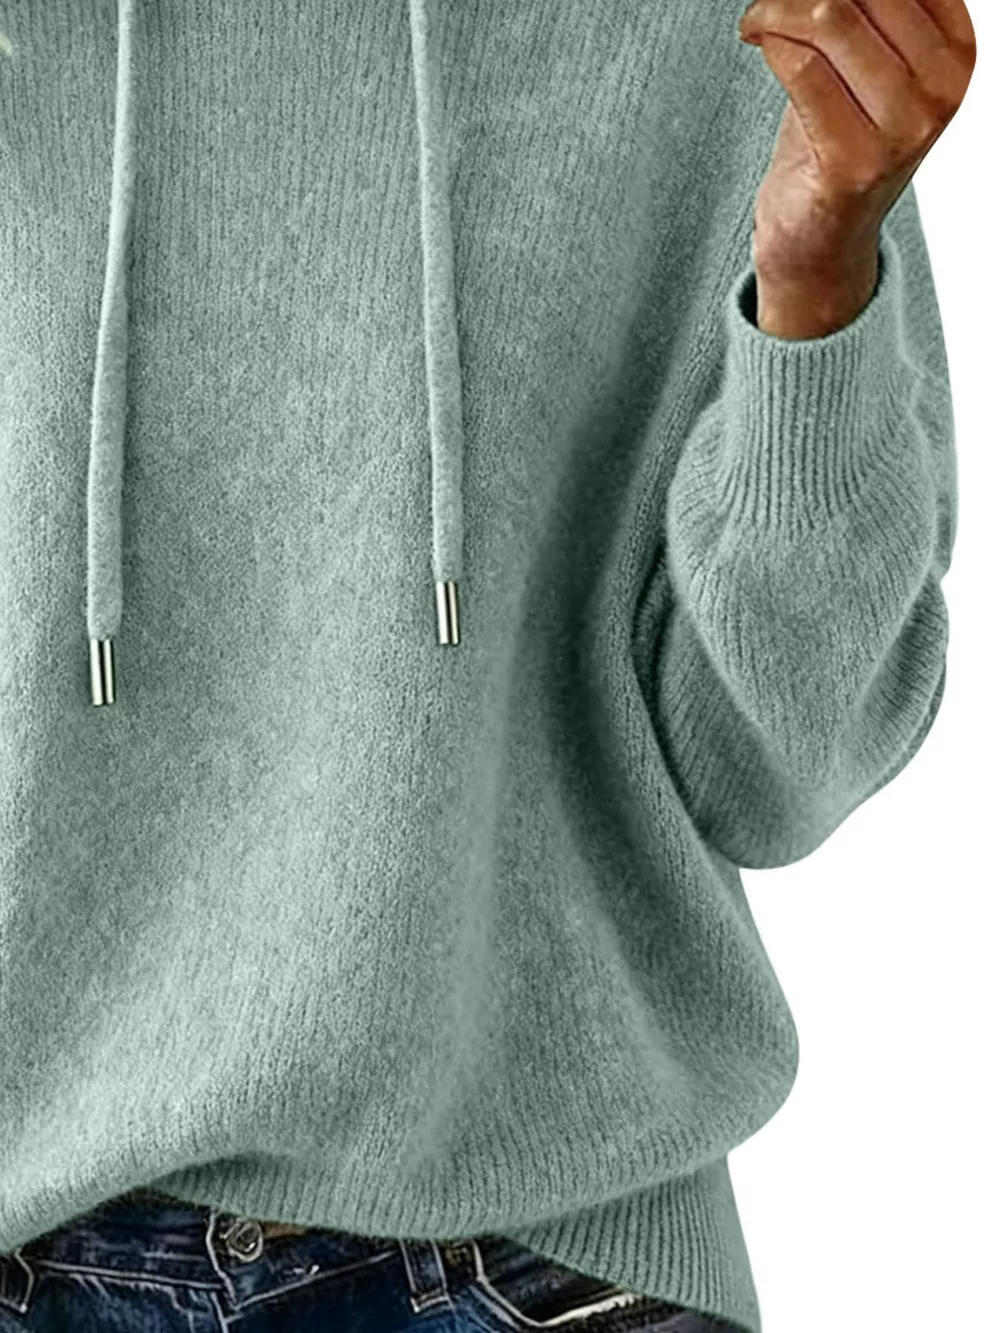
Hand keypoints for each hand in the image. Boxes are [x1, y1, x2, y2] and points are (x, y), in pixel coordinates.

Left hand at [738, 0, 975, 336]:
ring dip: (776, 7)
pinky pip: (801, 67)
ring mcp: (903, 128)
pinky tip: (755, 40)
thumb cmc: (839, 142)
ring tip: (758, 19)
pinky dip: (768, 41)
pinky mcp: (853, 161)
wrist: (819, 238)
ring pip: (829, 17)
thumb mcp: (869, 64)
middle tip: (772, 1)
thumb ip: (864, 12)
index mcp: (958, 52)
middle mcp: (943, 89)